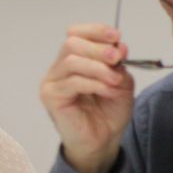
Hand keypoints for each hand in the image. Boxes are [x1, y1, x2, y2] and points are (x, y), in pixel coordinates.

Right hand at [39, 23, 134, 172]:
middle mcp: (59, 68)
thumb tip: (118, 47)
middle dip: (98, 48)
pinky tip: (109, 91)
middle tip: (118, 58)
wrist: (102, 141)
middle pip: (72, 43)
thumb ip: (118, 65)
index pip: (75, 34)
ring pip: (71, 61)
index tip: (117, 37)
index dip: (95, 31)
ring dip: (99, 68)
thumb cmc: (108, 112)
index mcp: (73, 60)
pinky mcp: (51, 97)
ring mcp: (52, 82)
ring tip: (115, 81)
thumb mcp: (121, 83)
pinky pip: (72, 82)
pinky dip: (95, 84)